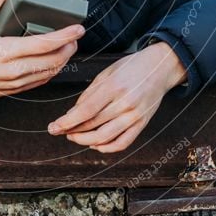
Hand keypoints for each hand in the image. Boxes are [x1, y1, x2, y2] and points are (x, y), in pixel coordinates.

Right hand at [0, 0, 85, 99]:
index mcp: (5, 51)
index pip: (43, 43)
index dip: (64, 36)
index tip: (77, 29)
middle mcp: (13, 69)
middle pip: (52, 61)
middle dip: (68, 48)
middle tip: (75, 37)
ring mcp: (14, 82)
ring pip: (48, 74)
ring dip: (63, 61)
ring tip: (69, 48)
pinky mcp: (14, 90)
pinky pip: (39, 82)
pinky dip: (51, 72)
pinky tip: (55, 63)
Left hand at [46, 41, 186, 152]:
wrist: (161, 68)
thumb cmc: (132, 67)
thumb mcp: (107, 72)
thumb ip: (90, 93)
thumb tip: (73, 113)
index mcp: (114, 86)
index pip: (85, 111)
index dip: (67, 122)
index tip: (53, 127)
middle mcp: (126, 103)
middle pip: (93, 125)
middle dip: (72, 131)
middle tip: (60, 130)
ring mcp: (135, 116)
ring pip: (105, 138)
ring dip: (85, 141)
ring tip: (74, 136)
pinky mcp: (142, 124)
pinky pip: (123, 143)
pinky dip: (106, 148)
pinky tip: (95, 144)